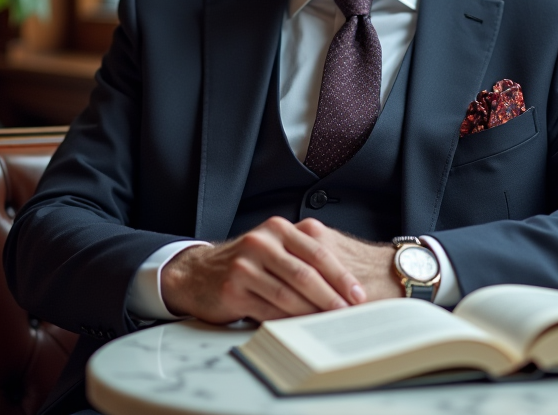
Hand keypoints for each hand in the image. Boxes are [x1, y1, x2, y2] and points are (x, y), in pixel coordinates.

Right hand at [160, 217, 397, 323]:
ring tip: (331, 325)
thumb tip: (344, 284)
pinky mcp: (233, 289)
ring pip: (288, 295)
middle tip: (350, 314)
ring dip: (313, 313)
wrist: (199, 273)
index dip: (341, 275)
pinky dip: (289, 322)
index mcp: (277, 229)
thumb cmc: (247, 263)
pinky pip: (268, 310)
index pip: (317, 252)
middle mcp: (260, 243)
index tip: (359, 294)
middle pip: (305, 274)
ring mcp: (244, 266)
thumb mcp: (272, 247)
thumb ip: (302, 254)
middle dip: (332, 297)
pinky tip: (303, 329)